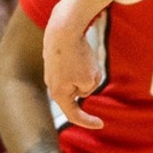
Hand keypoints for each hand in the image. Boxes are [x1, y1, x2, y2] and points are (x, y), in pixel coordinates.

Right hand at [43, 10, 104, 129]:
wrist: (63, 28)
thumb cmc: (78, 55)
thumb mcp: (91, 79)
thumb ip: (88, 88)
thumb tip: (81, 86)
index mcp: (58, 94)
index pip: (73, 115)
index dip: (87, 122)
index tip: (101, 124)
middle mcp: (51, 84)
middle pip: (80, 91)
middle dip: (91, 81)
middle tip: (89, 63)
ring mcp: (51, 71)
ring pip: (80, 76)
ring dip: (88, 68)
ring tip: (84, 54)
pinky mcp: (55, 58)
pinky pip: (76, 64)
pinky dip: (83, 59)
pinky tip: (80, 48)